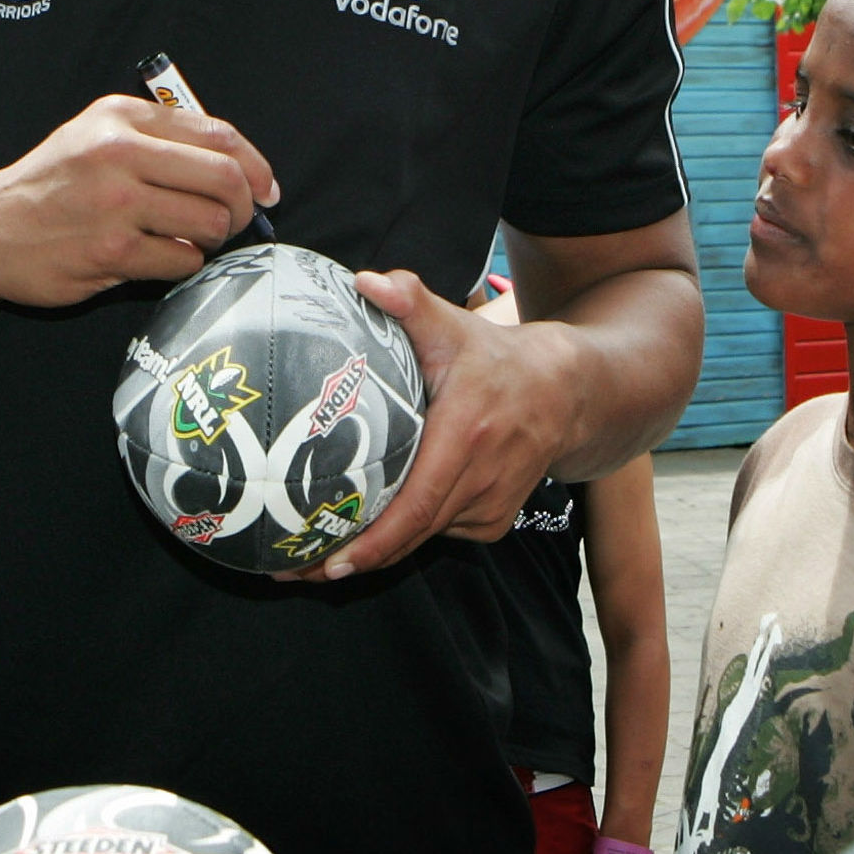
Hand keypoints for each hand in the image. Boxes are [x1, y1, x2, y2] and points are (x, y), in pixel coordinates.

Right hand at [0, 95, 275, 307]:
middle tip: (233, 220)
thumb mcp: (98, 132)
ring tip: (186, 236)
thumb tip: (242, 166)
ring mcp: (116, 206)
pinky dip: (182, 262)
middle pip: (225, 180)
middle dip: (242, 207)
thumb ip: (164, 137)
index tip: (267, 188)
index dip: (255, 165)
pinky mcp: (111, 253)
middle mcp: (120, 154)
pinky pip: (182, 260)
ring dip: (211, 237)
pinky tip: (157, 255)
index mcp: (123, 118)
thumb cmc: (55, 181)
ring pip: (210, 224)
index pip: (218, 134)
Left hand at [286, 269, 585, 580]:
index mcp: (464, 434)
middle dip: (350, 559)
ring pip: (422, 537)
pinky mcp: (495, 520)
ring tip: (314, 561)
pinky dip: (407, 533)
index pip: (414, 506)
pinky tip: (370, 531)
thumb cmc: (494, 357)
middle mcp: (481, 477)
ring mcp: (492, 504)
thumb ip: (410, 301)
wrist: (563, 390)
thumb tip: (364, 282)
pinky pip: (441, 531)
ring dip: (374, 552)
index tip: (326, 563)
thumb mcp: (453, 325)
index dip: (370, 542)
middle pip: (410, 535)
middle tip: (290, 572)